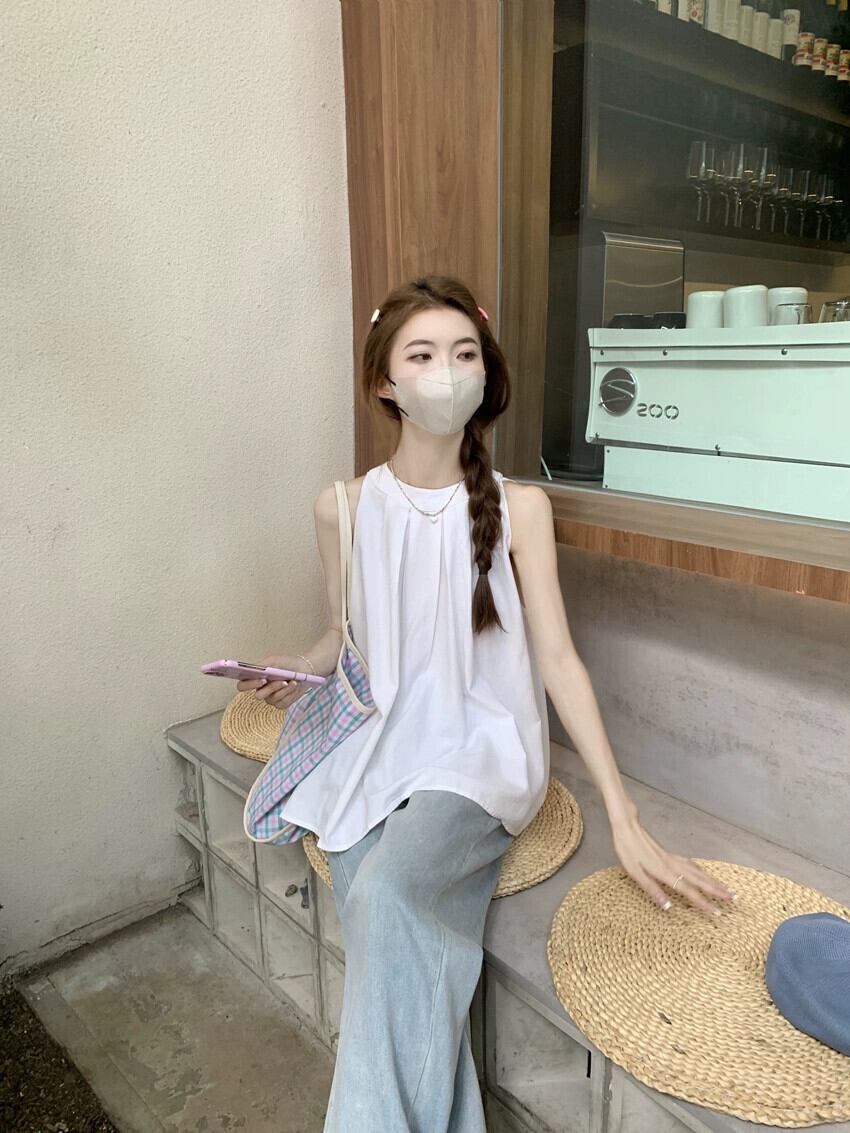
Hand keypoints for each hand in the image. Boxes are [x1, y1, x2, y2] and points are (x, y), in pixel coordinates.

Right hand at [236, 654, 316, 711]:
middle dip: (272, 688)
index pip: (242, 686)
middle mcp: (261, 690)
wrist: (304, 669)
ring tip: (293, 681)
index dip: (249, 685)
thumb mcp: (274, 661)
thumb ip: (262, 666)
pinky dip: (290, 694)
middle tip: (283, 681)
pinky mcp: (281, 704)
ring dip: (284, 689)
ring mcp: (270, 699)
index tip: (262, 680)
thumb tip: (254, 670)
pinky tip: (295, 686)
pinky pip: (282, 703)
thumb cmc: (287, 663)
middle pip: (258, 696)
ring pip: (272, 699)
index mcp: (255, 679)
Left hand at [609, 803, 735, 916]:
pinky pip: (690, 863)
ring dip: (712, 880)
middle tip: (733, 898)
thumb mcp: (634, 872)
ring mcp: (672, 858)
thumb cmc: (627, 849)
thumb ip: (652, 889)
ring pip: (697, 870)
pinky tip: (703, 871)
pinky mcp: (669, 853)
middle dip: (716, 890)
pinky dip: (701, 869)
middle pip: (699, 879)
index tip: (717, 912)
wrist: (627, 825)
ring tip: (725, 887)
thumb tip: (668, 906)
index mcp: (664, 872)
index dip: (703, 902)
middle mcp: (672, 865)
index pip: (688, 890)